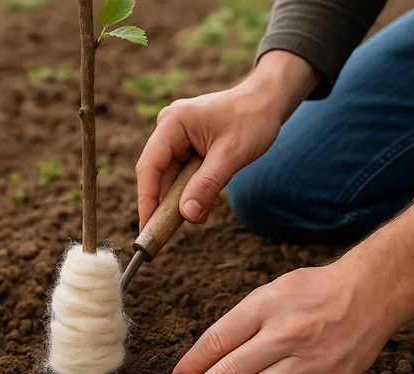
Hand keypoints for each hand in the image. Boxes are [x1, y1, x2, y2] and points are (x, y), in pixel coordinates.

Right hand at [135, 51, 320, 228]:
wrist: (267, 102)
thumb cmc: (252, 120)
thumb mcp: (231, 155)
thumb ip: (207, 185)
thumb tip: (187, 216)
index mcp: (173, 123)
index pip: (149, 167)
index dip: (146, 200)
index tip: (146, 228)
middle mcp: (168, 128)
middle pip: (158, 175)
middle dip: (169, 203)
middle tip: (175, 230)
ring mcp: (176, 137)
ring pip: (171, 178)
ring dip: (186, 198)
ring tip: (207, 209)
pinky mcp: (186, 145)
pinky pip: (183, 175)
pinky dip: (195, 190)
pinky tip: (212, 198)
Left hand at [167, 265, 391, 373]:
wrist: (370, 294)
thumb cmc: (315, 290)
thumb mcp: (272, 291)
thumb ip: (241, 321)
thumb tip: (208, 356)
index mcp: (266, 305)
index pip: (218, 339)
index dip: (192, 364)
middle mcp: (284, 333)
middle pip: (231, 371)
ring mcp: (306, 361)